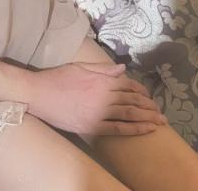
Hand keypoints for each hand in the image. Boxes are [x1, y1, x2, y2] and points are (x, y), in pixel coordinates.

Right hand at [27, 61, 166, 136]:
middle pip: (132, 100)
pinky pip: (118, 128)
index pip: (128, 84)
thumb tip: (121, 69)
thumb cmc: (57, 78)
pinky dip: (134, 129)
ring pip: (129, 114)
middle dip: (149, 106)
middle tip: (159, 112)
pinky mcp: (93, 126)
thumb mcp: (79, 67)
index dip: (141, 90)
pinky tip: (145, 130)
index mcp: (100, 79)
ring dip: (147, 118)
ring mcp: (99, 112)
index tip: (148, 96)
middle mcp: (103, 95)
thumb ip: (102, 69)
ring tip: (159, 122)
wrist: (38, 94)